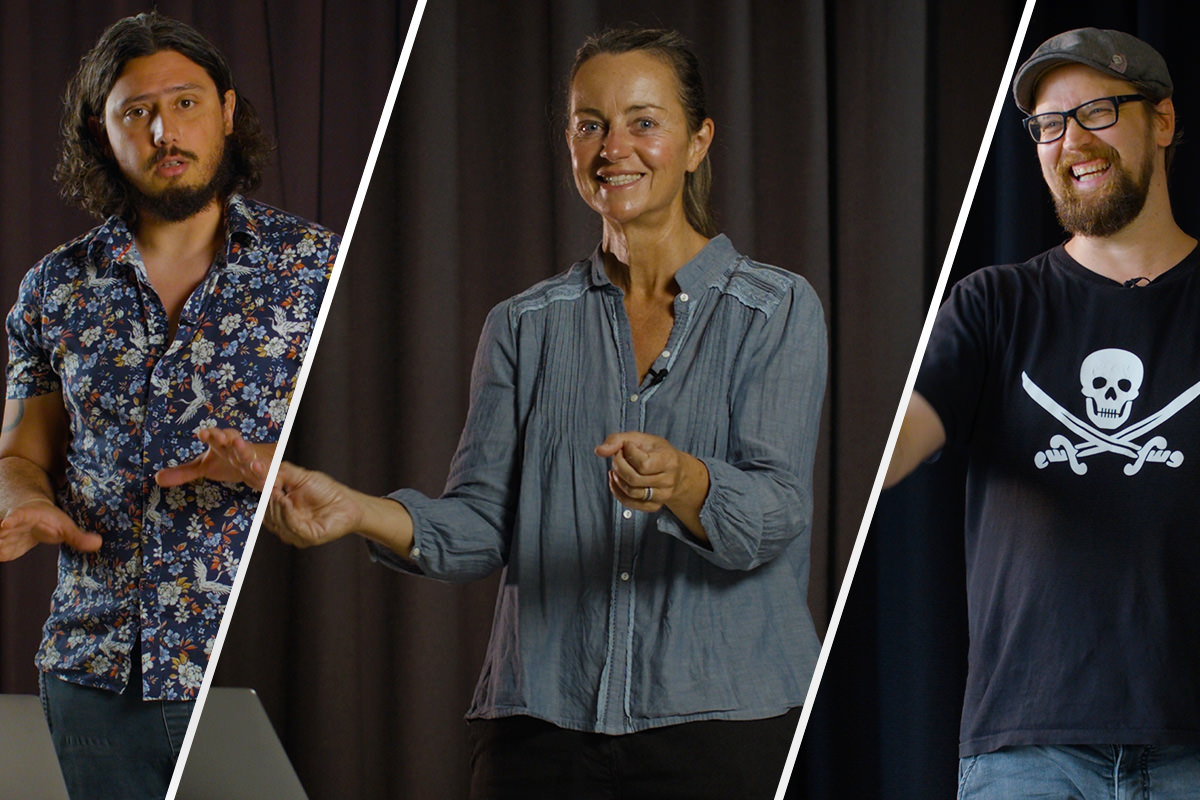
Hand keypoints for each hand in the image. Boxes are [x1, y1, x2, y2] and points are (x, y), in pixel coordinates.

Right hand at [0, 498, 102, 560]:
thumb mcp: (63, 526)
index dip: (11, 519)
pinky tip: (2, 556)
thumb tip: (98, 543)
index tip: (6, 523)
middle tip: (0, 534)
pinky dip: (0, 555)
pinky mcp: (0, 549)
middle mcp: (8, 525)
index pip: (16, 516)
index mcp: (25, 515)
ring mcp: (1, 537)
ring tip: (0, 551)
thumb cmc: (47, 519)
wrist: (29, 514)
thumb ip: (77, 536)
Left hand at [155, 428, 272, 490]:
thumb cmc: (227, 461)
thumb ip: (183, 472)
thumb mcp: (204, 466)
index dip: (210, 434)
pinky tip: (269, 483)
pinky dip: (267, 478)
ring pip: (251, 456)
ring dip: (251, 457)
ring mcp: (252, 460)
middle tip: (230, 439)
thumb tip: (157, 479)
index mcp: (222, 444)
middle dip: (233, 440)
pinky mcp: (264, 472)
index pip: (215, 436)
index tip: (203, 433)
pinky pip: (266, 474)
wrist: (257, 463)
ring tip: (251, 461)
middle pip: (235, 442)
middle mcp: (238, 449)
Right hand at [265, 462, 364, 547]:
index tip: (253, 478)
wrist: (349, 503)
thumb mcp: (301, 477)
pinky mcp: (307, 537)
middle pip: (267, 515)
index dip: (259, 492)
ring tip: (276, 492)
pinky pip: (292, 527)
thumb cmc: (327, 491)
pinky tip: (285, 501)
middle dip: (266, 500)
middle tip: (267, 485)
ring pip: (276, 522)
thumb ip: (281, 473)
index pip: (264, 505)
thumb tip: (261, 469)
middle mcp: (286, 524)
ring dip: (275, 506)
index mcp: (282, 512)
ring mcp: (296, 533)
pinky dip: (286, 513)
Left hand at [595, 431, 697, 512]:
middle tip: (617, 457)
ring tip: (616, 469)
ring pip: (631, 493)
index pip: (643, 464)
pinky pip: (631, 504)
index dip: (628, 453)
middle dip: (619, 466)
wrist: (676, 470)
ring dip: (617, 479)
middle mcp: (668, 480)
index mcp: (669, 460)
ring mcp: (663, 495)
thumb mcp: (640, 438)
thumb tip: (599, 450)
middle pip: (634, 479)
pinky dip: (617, 492)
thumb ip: (618, 440)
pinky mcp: (655, 506)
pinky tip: (616, 480)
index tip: (627, 446)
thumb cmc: (656, 451)